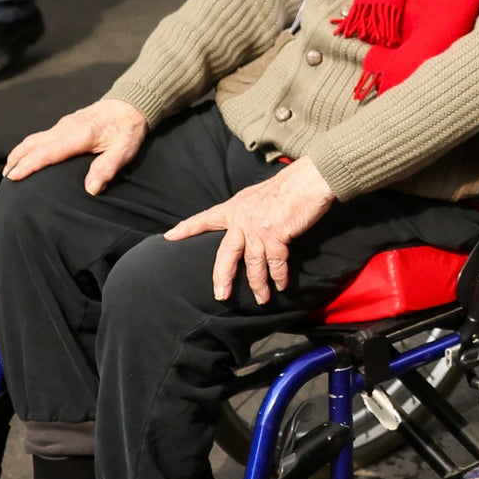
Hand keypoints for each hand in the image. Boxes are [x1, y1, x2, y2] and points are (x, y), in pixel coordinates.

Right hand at [3, 98, 152, 189]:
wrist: (131, 103)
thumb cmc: (128, 129)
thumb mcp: (124, 151)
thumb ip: (106, 169)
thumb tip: (91, 189)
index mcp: (79, 135)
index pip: (47, 152)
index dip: (29, 165)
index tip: (14, 177)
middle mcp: (67, 127)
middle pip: (34, 144)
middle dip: (17, 160)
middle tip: (6, 178)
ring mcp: (65, 124)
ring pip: (35, 139)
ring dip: (20, 152)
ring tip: (10, 169)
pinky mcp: (66, 123)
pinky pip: (41, 136)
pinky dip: (29, 147)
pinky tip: (27, 156)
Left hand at [166, 157, 337, 304]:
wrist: (309, 179)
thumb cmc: (289, 186)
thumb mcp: (258, 196)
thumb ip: (247, 211)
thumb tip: (245, 226)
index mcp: (235, 207)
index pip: (205, 218)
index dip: (186, 228)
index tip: (168, 237)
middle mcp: (242, 218)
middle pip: (225, 254)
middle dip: (222, 277)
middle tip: (220, 295)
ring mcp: (258, 227)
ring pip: (252, 263)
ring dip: (258, 284)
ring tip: (261, 299)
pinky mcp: (276, 234)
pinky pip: (274, 263)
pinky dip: (278, 276)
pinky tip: (280, 285)